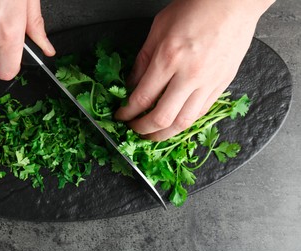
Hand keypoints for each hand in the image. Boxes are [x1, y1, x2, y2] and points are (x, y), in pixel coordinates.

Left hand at [115, 0, 273, 140]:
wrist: (232, 2)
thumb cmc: (194, 9)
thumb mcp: (158, 29)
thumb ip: (143, 60)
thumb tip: (132, 85)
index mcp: (168, 58)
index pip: (142, 98)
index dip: (127, 113)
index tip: (121, 117)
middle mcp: (189, 75)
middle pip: (162, 117)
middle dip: (143, 130)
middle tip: (134, 130)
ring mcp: (208, 82)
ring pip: (184, 122)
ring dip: (165, 135)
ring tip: (153, 135)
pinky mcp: (222, 84)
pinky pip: (202, 112)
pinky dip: (185, 122)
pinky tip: (175, 122)